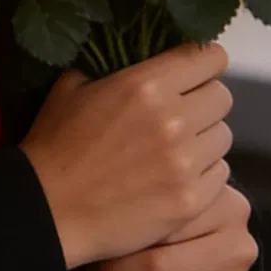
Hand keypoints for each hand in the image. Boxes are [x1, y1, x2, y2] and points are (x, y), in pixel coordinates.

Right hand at [18, 41, 233, 270]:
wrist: (47, 212)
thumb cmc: (54, 148)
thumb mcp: (71, 89)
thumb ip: (112, 68)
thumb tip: (135, 58)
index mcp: (145, 85)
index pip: (209, 57)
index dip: (204, 63)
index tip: (195, 73)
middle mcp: (173, 120)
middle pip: (222, 97)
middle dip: (204, 102)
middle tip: (181, 116)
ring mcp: (185, 163)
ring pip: (222, 137)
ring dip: (204, 140)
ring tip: (175, 151)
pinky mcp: (190, 199)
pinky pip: (220, 175)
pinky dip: (202, 175)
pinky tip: (175, 179)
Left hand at [84, 183, 256, 270]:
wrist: (195, 252)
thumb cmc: (164, 220)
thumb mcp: (163, 197)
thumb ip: (148, 203)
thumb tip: (100, 217)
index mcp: (228, 208)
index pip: (162, 226)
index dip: (119, 238)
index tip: (95, 242)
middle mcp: (239, 249)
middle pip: (159, 269)